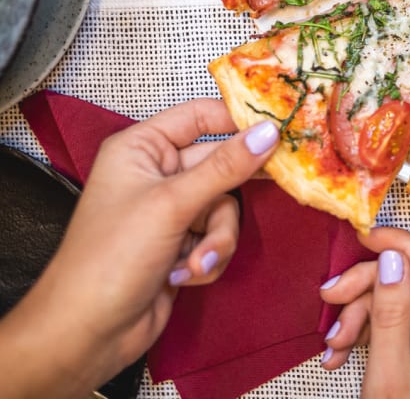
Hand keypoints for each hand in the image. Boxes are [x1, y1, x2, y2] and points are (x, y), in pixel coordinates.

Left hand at [0, 100, 279, 396]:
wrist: (84, 337)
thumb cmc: (110, 259)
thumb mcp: (172, 205)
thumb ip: (225, 166)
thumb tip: (269, 132)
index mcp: (142, 147)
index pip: (200, 116)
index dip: (238, 120)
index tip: (280, 128)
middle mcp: (156, 173)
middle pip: (220, 164)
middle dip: (229, 194)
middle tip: (276, 183)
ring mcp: (169, 210)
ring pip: (224, 206)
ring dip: (217, 237)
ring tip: (196, 261)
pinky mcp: (180, 243)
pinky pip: (216, 235)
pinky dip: (207, 257)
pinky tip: (184, 276)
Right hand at [319, 226, 409, 397]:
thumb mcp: (389, 379)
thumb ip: (390, 314)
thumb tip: (392, 258)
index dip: (401, 245)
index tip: (365, 234)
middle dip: (367, 291)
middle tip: (329, 299)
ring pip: (397, 301)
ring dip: (358, 317)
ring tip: (332, 346)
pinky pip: (394, 324)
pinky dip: (364, 334)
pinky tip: (338, 353)